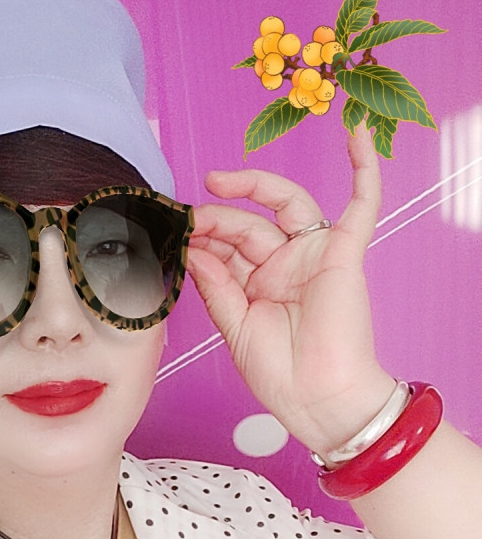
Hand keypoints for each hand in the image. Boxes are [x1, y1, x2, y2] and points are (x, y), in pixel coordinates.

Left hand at [187, 128, 395, 455]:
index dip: (201, 236)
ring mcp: (314, 257)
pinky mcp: (344, 255)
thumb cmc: (280, 374)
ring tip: (217, 181)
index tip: (174, 233)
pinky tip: (354, 136)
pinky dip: (363, 172)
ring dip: (254, 186)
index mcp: (258, 284)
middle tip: (190, 218)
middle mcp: (284, 266)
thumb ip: (216, 284)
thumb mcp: (234, 326)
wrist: (318, 402)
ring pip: (286, 205)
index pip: (227, 245)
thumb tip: (193, 250)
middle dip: (216, 217)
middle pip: (248, 224)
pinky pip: (362, 207)